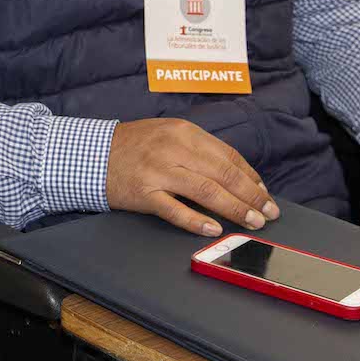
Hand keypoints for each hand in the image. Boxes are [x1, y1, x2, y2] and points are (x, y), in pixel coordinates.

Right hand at [107, 118, 279, 236]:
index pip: (228, 156)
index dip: (251, 177)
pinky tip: (214, 228)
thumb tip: (235, 176)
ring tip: (251, 222)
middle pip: (223, 174)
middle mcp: (173, 148)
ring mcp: (157, 171)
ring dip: (234, 209)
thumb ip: (198, 151)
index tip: (264, 194)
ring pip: (206, 191)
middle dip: (251, 196)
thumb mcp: (168, 135)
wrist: (91, 154)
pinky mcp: (143, 193)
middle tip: (268, 213)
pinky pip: (175, 210)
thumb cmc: (133, 146)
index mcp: (183, 132)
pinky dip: (196, 220)